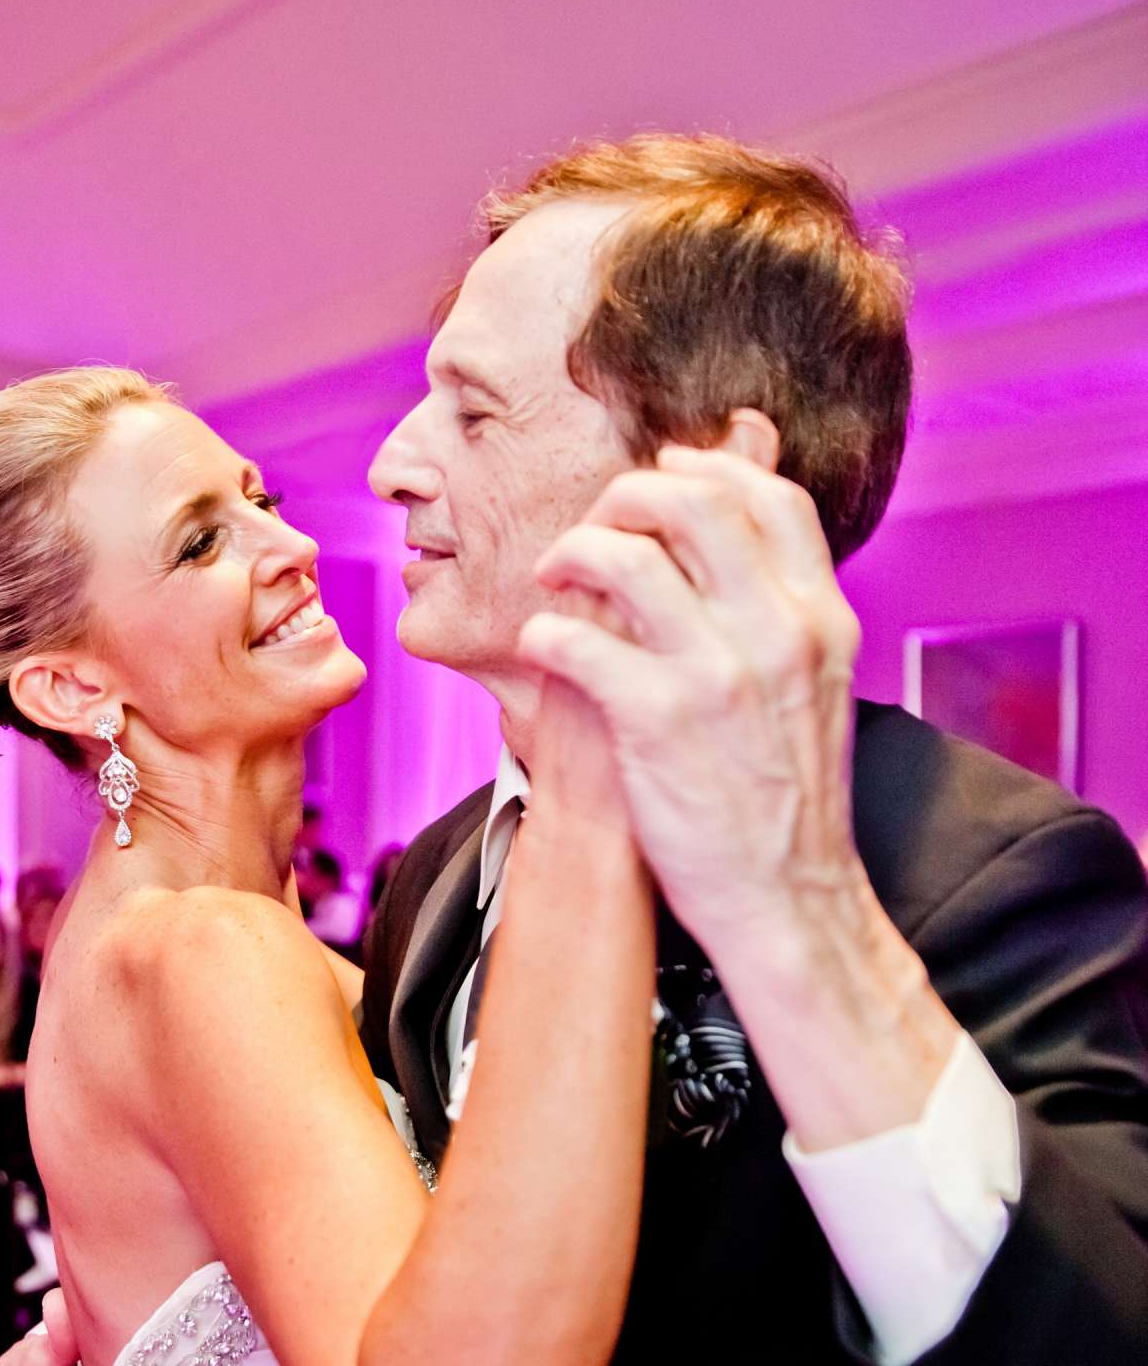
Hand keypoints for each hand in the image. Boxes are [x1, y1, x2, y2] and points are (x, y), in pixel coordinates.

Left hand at [520, 416, 863, 970]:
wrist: (787, 898)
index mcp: (821, 618)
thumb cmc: (787, 799)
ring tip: (553, 578)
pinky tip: (543, 646)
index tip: (665, 473)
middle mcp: (777, 632)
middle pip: (695, 503)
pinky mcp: (657, 719)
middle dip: (627, 496)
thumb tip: (747, 543)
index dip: (709, 466)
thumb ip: (785, 611)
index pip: (771, 498)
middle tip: (593, 525)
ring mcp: (718, 673)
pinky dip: (546, 631)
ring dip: (572, 553)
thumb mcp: (816, 688)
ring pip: (627, 558)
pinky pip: (578, 638)